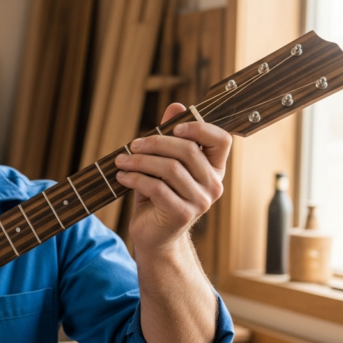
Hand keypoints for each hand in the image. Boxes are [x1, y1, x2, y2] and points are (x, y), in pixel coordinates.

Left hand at [114, 103, 231, 254]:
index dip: (199, 127)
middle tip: (132, 145)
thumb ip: (170, 137)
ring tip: (121, 161)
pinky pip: (157, 188)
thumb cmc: (158, 197)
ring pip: (170, 168)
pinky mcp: (182, 214)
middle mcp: (213, 184)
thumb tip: (176, 106)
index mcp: (214, 168)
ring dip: (140, 161)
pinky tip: (122, 176)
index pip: (221, 140)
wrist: (154, 236)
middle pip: (188, 150)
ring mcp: (200, 201)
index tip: (173, 126)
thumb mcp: (163, 164)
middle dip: (155, 143)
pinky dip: (135, 178)